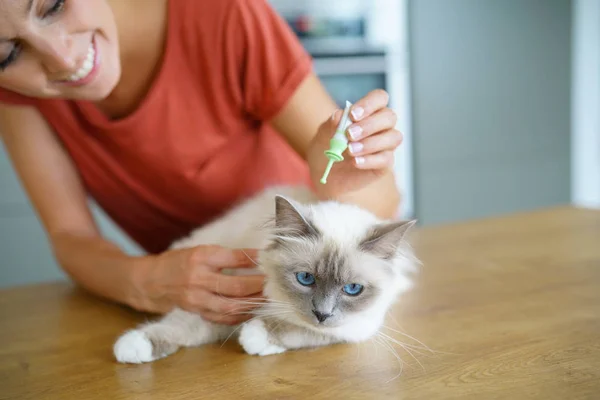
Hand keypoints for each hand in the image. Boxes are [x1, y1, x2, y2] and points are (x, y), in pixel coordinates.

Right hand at [133, 245, 264, 324]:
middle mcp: (199, 278)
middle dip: (260, 285)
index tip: (270, 258)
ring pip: (232, 305)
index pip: (235, 258)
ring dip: (254, 303)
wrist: (149, 281)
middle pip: (237, 286)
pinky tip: (253, 309)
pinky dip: (241, 314)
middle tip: (275, 282)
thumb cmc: (178, 262)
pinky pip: (223, 317)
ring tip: (269, 298)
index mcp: (201, 257)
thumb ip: (225, 255)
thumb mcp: (199, 250)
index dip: (256, 259)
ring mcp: (197, 298)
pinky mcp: (197, 312)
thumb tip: (256, 257)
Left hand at [307, 89, 401, 194]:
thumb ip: (332, 123)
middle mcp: (381, 126)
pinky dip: (370, 160)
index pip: (379, 98)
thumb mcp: (323, 133)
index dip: (369, 104)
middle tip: (349, 135)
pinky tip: (355, 162)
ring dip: (371, 143)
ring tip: (350, 150)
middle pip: (389, 117)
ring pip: (393, 137)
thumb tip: (340, 115)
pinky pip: (386, 159)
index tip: (353, 115)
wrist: (325, 171)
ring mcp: (385, 145)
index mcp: (369, 112)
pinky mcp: (385, 164)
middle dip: (370, 125)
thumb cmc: (327, 146)